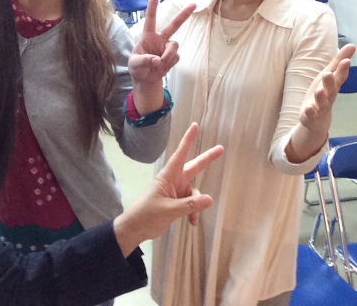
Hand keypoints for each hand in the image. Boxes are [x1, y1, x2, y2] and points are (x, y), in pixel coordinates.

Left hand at [113, 123, 223, 256]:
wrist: (136, 229)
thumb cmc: (147, 215)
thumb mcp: (169, 210)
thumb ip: (189, 205)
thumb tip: (210, 199)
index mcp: (168, 176)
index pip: (180, 154)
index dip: (188, 140)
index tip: (195, 126)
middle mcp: (174, 181)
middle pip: (194, 167)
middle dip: (207, 159)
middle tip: (220, 148)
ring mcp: (176, 192)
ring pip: (195, 191)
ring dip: (197, 204)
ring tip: (193, 218)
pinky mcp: (177, 202)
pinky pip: (192, 204)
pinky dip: (193, 213)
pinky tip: (191, 223)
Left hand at [128, 0, 195, 85]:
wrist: (146, 80)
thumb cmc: (137, 68)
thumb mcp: (134, 64)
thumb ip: (144, 60)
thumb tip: (157, 59)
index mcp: (148, 36)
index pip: (151, 18)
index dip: (153, 5)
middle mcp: (160, 39)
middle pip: (174, 25)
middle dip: (184, 15)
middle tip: (194, 4)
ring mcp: (167, 48)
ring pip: (174, 45)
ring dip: (168, 55)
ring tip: (159, 64)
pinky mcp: (173, 56)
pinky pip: (176, 57)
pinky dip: (169, 63)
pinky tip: (162, 68)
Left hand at [299, 44, 355, 134]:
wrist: (317, 120)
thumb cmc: (324, 93)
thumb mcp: (330, 76)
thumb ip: (339, 62)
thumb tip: (352, 45)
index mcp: (333, 85)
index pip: (340, 77)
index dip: (343, 69)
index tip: (346, 60)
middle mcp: (329, 95)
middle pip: (331, 89)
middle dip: (330, 82)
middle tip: (328, 74)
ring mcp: (321, 106)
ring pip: (322, 101)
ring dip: (321, 97)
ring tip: (319, 91)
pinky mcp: (312, 115)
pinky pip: (311, 113)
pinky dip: (310, 111)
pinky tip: (308, 109)